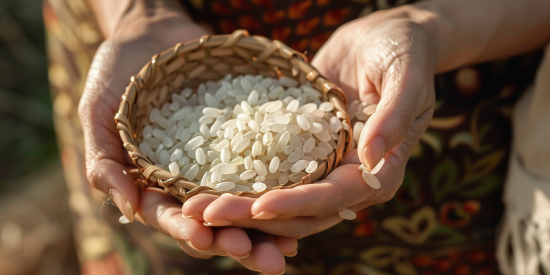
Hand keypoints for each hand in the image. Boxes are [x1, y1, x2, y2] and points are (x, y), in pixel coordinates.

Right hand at [78, 6, 294, 273]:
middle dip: (237, 242)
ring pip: (243, 202)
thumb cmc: (116, 73)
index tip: (205, 239)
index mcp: (154, 184)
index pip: (171, 215)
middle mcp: (190, 181)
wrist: (153, 34)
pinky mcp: (245, 139)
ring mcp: (219, 162)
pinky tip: (302, 201)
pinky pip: (264, 165)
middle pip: (214, 220)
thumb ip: (105, 161)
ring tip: (290, 246)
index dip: (187, 229)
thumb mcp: (97, 113)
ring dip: (267, 227)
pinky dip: (281, 186)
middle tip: (267, 260)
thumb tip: (126, 210)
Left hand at [182, 5, 436, 238]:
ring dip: (238, 205)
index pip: (335, 197)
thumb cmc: (404, 51)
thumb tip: (369, 160)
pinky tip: (203, 177)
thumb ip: (394, 117)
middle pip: (300, 210)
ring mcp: (323, 165)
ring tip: (191, 204)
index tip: (260, 207)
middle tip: (203, 213)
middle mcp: (348, 177)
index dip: (298, 205)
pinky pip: (269, 169)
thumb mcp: (405, 76)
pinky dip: (240, 178)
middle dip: (253, 215)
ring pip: (279, 197)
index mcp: (379, 172)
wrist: (384, 35)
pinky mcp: (302, 148)